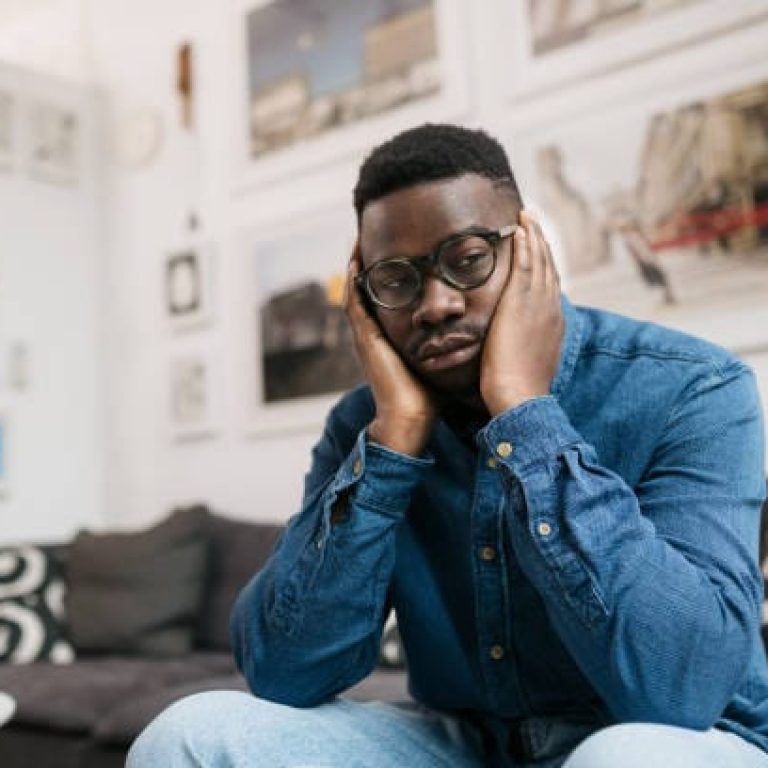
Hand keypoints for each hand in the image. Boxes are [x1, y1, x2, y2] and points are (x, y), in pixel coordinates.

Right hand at [344, 244, 437, 455]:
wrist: (412, 417)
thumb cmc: (430, 393)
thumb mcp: (444, 357)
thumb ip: (456, 341)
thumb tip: (484, 327)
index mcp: (394, 333)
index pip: (391, 292)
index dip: (394, 268)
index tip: (404, 245)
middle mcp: (377, 330)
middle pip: (371, 285)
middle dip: (374, 259)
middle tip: (376, 230)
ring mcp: (367, 334)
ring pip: (358, 289)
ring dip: (358, 262)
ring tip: (361, 235)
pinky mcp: (365, 338)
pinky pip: (354, 302)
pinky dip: (354, 281)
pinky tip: (357, 259)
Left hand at [480, 210, 564, 415]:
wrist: (519, 396)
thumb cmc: (517, 390)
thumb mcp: (526, 364)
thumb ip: (523, 350)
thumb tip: (515, 349)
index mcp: (552, 323)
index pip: (549, 286)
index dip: (545, 264)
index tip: (538, 248)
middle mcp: (550, 309)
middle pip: (549, 267)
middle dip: (542, 242)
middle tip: (535, 221)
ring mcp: (538, 304)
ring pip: (539, 260)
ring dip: (533, 235)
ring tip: (527, 215)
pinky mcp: (522, 302)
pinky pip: (526, 264)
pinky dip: (525, 244)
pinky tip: (520, 228)